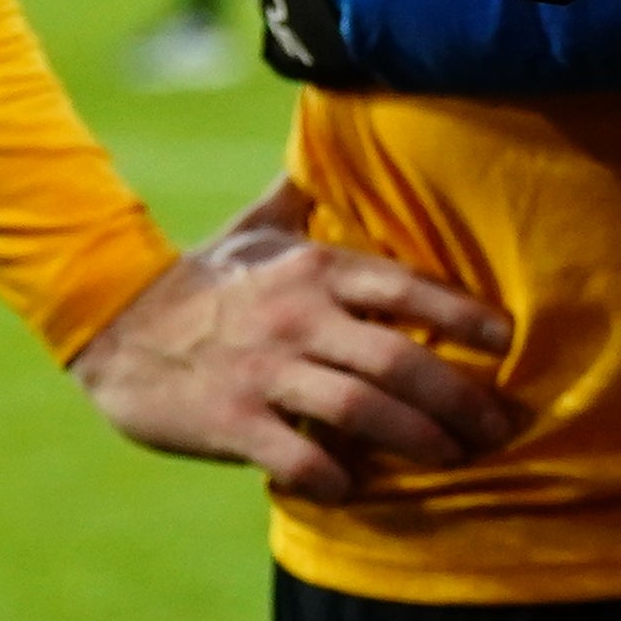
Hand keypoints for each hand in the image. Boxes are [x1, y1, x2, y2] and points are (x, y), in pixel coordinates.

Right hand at [69, 177, 520, 502]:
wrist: (112, 326)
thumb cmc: (203, 280)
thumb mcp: (258, 228)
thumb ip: (308, 194)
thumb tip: (337, 134)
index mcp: (316, 270)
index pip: (410, 289)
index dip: (465, 315)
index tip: (508, 340)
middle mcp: (298, 317)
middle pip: (400, 360)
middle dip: (460, 398)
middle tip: (500, 427)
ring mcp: (264, 371)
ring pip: (361, 410)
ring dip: (417, 438)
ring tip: (453, 456)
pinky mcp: (229, 421)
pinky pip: (297, 456)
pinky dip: (335, 475)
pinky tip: (358, 487)